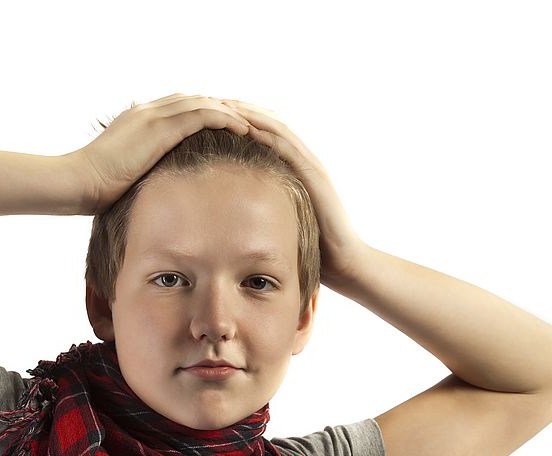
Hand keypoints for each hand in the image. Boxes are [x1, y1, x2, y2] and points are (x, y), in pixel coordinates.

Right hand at [69, 93, 250, 213]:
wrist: (78, 182)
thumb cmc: (95, 189)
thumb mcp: (124, 177)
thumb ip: (144, 174)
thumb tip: (158, 192)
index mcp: (140, 121)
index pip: (183, 109)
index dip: (210, 116)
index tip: (232, 127)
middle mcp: (149, 112)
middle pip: (199, 100)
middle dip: (228, 109)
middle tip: (253, 120)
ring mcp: (154, 116)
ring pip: (205, 103)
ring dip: (233, 112)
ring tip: (257, 124)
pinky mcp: (160, 128)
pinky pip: (203, 115)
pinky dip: (226, 119)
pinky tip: (245, 129)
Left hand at [220, 99, 367, 286]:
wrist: (343, 261)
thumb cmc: (310, 246)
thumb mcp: (277, 221)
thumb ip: (259, 209)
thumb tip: (226, 213)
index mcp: (292, 167)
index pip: (262, 133)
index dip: (237, 120)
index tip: (209, 112)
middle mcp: (302, 159)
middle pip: (267, 122)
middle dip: (239, 109)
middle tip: (210, 98)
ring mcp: (309, 163)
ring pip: (276, 127)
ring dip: (250, 113)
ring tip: (224, 102)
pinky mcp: (313, 173)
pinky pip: (287, 146)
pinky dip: (267, 132)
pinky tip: (246, 125)